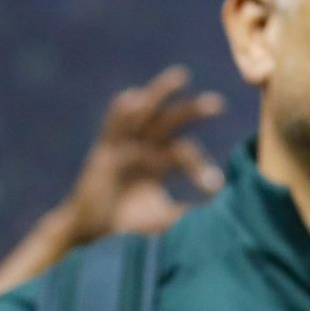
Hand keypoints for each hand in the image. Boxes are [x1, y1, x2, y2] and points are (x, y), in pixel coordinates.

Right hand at [58, 66, 224, 244]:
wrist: (89, 235)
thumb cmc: (125, 226)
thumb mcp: (162, 218)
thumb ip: (187, 214)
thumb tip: (220, 218)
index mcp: (157, 162)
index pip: (184, 152)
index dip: (199, 166)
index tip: (215, 186)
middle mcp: (141, 149)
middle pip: (169, 122)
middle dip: (192, 111)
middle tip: (218, 103)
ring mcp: (122, 147)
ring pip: (144, 114)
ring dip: (161, 93)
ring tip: (182, 76)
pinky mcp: (103, 154)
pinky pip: (112, 128)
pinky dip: (122, 112)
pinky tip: (135, 97)